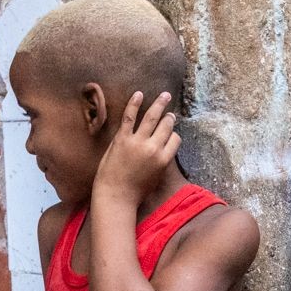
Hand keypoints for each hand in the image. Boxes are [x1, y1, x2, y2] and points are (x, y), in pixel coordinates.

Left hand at [93, 90, 180, 206]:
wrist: (114, 196)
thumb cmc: (135, 192)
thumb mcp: (155, 178)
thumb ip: (161, 162)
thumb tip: (164, 148)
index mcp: (164, 160)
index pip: (175, 139)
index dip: (174, 135)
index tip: (171, 132)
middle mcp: (153, 148)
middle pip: (166, 126)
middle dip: (169, 117)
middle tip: (169, 112)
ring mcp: (137, 142)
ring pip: (152, 117)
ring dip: (160, 104)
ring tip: (164, 96)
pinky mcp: (122, 138)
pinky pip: (130, 117)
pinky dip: (134, 103)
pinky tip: (139, 94)